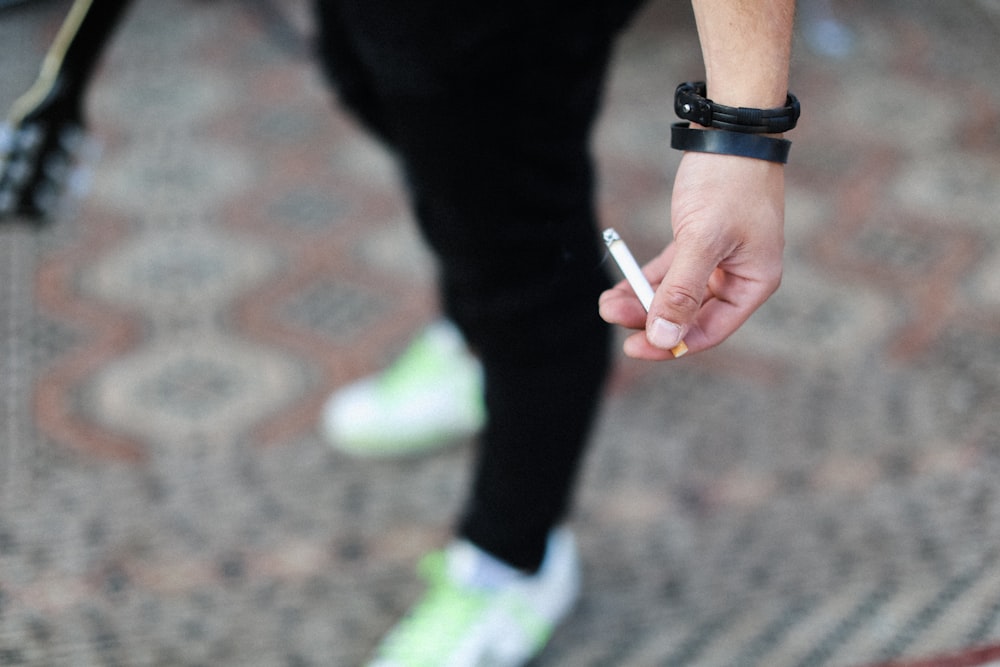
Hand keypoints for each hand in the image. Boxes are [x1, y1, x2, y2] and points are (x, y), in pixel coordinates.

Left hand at [599, 150, 784, 359]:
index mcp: (754, 283)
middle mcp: (739, 277)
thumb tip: (664, 339)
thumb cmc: (727, 183)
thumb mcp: (702, 240)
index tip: (633, 347)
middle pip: (689, 316)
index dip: (671, 344)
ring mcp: (719, 261)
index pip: (709, 330)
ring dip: (642, 301)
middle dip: (649, 319)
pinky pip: (669, 273)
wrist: (730, 131)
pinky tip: (617, 287)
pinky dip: (645, 280)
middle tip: (610, 315)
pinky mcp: (698, 244)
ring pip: (675, 295)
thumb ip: (681, 291)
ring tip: (606, 302)